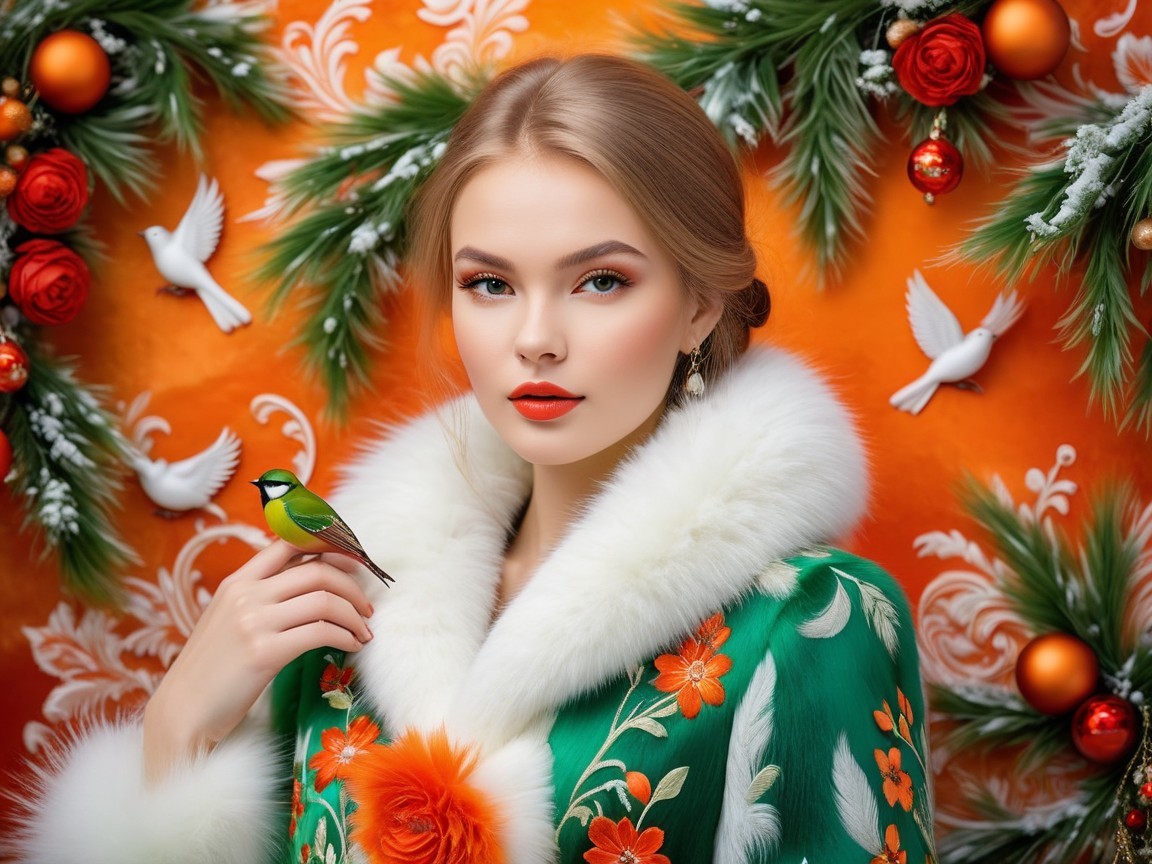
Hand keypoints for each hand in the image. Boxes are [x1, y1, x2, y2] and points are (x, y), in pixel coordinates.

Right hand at [143, 539, 373, 781]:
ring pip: (325, 600)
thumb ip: (263, 596)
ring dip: (354, 615)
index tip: (356, 561)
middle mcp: (246, 594)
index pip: (290, 542)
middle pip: (318, 570)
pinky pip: (321, 632)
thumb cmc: (213, 669)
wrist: (183, 712)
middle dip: (353, 585)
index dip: (330, 546)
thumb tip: (312, 582)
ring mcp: (254, 622)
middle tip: (367, 606)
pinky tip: (352, 646)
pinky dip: (346, 636)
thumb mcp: (230, 618)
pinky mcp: (264, 653)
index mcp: (238, 581)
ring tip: (363, 631)